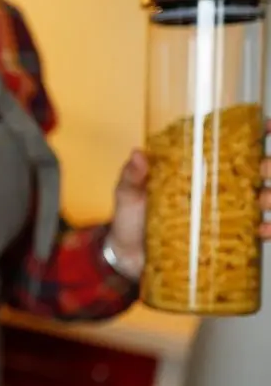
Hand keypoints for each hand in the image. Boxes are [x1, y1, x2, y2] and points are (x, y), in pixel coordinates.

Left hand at [109, 118, 270, 278]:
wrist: (129, 259)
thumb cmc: (131, 220)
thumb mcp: (129, 195)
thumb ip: (131, 177)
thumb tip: (138, 155)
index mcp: (200, 168)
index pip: (238, 145)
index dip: (260, 133)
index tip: (268, 126)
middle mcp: (221, 188)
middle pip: (261, 170)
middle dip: (269, 166)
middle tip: (263, 169)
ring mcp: (228, 214)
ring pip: (266, 198)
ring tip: (264, 199)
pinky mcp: (229, 240)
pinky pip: (259, 234)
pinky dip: (267, 231)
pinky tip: (263, 231)